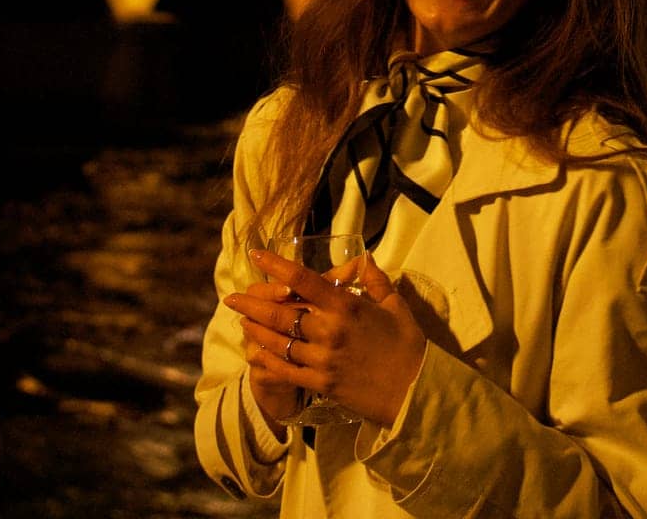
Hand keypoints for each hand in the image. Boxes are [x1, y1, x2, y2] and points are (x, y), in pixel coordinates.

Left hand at [225, 249, 426, 429]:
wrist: (414, 392)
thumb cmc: (407, 344)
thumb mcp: (394, 304)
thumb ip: (374, 280)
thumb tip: (363, 258)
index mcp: (345, 306)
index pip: (303, 280)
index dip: (276, 266)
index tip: (256, 254)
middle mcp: (328, 330)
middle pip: (281, 313)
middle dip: (252, 303)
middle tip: (232, 297)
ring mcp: (322, 359)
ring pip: (279, 341)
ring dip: (256, 329)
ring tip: (240, 320)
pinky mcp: (320, 383)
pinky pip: (286, 369)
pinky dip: (267, 359)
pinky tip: (254, 351)